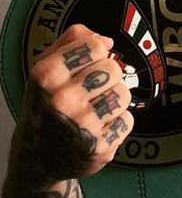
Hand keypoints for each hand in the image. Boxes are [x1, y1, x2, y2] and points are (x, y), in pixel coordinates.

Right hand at [18, 23, 133, 186]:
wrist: (37, 156)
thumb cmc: (46, 105)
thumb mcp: (46, 68)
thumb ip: (72, 42)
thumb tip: (106, 40)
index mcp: (47, 76)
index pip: (95, 46)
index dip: (97, 52)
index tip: (89, 62)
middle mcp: (62, 100)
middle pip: (113, 68)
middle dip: (108, 76)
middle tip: (92, 88)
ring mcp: (82, 125)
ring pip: (123, 94)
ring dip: (114, 99)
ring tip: (96, 107)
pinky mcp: (99, 147)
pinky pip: (127, 119)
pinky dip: (117, 122)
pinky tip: (99, 126)